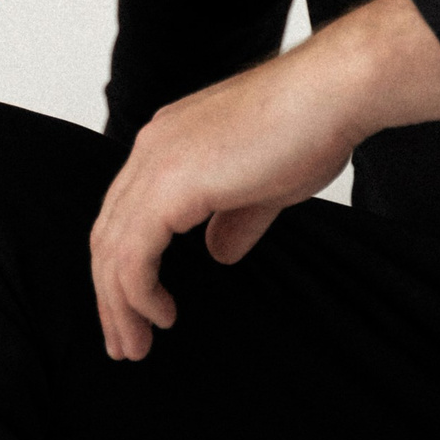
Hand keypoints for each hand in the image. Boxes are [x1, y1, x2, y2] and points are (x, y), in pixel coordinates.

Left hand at [90, 0, 439, 360]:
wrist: (331, 94)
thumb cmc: (311, 127)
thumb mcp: (264, 185)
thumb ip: (233, 218)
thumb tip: (218, 252)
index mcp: (168, 142)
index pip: (126, 213)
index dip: (125, 265)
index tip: (137, 310)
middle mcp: (151, 147)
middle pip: (108, 232)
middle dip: (110, 294)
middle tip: (124, 342)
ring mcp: (156, 162)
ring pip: (112, 247)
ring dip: (119, 304)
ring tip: (134, 345)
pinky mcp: (170, 185)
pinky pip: (132, 253)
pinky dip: (137, 292)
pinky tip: (160, 317)